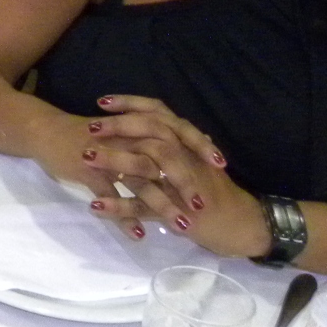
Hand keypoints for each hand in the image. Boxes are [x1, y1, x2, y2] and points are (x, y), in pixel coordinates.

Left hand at [81, 94, 267, 256]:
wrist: (241, 225)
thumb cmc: (213, 190)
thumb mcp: (194, 159)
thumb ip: (174, 141)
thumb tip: (150, 124)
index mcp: (187, 142)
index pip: (159, 114)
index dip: (131, 105)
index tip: (102, 101)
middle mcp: (186, 157)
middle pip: (151, 133)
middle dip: (118, 128)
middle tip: (90, 127)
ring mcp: (181, 184)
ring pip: (146, 167)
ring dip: (114, 161)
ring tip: (84, 158)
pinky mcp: (178, 211)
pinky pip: (144, 208)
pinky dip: (119, 208)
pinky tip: (95, 207)